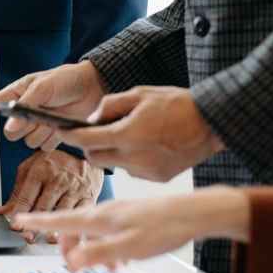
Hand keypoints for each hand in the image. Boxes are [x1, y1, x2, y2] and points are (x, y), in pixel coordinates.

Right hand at [0, 61, 105, 150]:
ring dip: (42, 132)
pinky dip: (54, 138)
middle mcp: (22, 112)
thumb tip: (9, 131)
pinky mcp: (50, 135)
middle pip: (11, 134)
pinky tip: (62, 124)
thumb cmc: (68, 79)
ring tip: (56, 116)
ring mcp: (36, 125)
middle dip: (26, 127)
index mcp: (15, 95)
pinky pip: (44, 147)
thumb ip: (25, 107)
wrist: (95, 87)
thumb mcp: (45, 86)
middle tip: (42, 113)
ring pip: (28, 142)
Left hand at [0, 150, 102, 243]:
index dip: (20, 212)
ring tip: (50, 239)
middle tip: (27, 237)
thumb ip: (17, 191)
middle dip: (36, 224)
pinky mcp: (88, 196)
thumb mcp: (30, 169)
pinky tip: (73, 234)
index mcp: (40, 172)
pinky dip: (79, 224)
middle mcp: (57, 180)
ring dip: (57, 226)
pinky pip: (83, 212)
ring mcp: (74, 189)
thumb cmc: (52, 162)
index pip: (27, 196)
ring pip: (64, 210)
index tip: (15, 226)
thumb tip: (2, 212)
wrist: (82, 153)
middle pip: (44, 206)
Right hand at [14, 185, 249, 271]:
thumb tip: (73, 261)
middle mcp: (104, 212)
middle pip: (73, 229)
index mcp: (99, 218)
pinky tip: (122, 258)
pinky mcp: (129, 216)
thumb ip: (98, 253)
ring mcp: (117, 213)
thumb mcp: (129, 247)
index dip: (38, 221)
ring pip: (92, 232)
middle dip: (68, 247)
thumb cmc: (164, 227)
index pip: (61, 220)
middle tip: (73, 266)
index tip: (20, 219)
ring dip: (92, 250)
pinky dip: (107, 246)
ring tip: (108, 268)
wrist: (193, 213)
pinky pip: (108, 232)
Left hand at [57, 86, 224, 181]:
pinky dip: (130, 160)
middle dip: (90, 146)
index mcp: (128, 135)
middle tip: (95, 132)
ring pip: (114, 165)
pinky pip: (132, 170)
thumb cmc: (176, 104)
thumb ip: (109, 106)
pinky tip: (144, 146)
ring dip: (112, 153)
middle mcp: (135, 158)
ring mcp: (146, 171)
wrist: (212, 123)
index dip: (69, 135)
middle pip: (95, 158)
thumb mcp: (139, 94)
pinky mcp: (157, 178)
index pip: (86, 140)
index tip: (60, 130)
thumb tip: (90, 119)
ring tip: (127, 136)